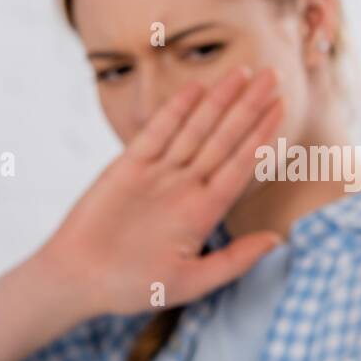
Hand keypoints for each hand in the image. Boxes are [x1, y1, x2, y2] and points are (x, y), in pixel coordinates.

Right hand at [37, 65, 284, 317]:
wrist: (77, 280)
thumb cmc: (131, 288)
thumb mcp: (191, 282)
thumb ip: (234, 261)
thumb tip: (277, 240)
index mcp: (204, 212)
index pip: (241, 165)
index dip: (262, 136)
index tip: (282, 108)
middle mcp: (186, 187)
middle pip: (224, 139)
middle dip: (249, 107)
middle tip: (274, 74)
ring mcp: (158, 174)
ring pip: (195, 129)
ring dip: (219, 100)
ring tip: (243, 72)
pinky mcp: (128, 166)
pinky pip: (157, 132)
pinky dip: (175, 110)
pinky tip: (196, 88)